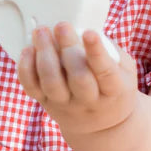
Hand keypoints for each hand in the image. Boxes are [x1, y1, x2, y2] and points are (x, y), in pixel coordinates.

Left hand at [16, 23, 137, 137]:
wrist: (101, 125)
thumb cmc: (113, 87)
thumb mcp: (125, 70)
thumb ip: (109, 50)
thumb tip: (85, 25)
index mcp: (114, 91)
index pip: (106, 73)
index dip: (97, 53)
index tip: (89, 32)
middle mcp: (89, 101)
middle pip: (78, 78)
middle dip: (68, 48)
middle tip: (62, 25)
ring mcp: (65, 104)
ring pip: (52, 83)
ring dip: (44, 54)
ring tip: (42, 31)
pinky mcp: (46, 103)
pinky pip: (32, 88)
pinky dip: (26, 69)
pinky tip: (28, 49)